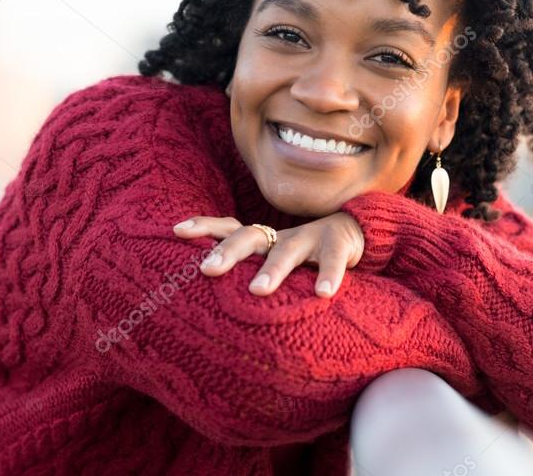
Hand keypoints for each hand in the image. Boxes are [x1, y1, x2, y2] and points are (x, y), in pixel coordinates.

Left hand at [172, 212, 364, 297]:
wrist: (355, 230)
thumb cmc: (306, 255)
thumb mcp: (275, 260)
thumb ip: (251, 274)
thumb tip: (207, 305)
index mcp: (263, 240)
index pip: (228, 228)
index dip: (204, 227)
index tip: (176, 231)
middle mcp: (281, 236)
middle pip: (249, 237)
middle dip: (227, 251)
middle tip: (207, 269)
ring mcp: (309, 238)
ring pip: (287, 251)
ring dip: (272, 269)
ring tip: (257, 290)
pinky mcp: (337, 245)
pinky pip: (331, 261)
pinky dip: (327, 276)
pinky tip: (322, 294)